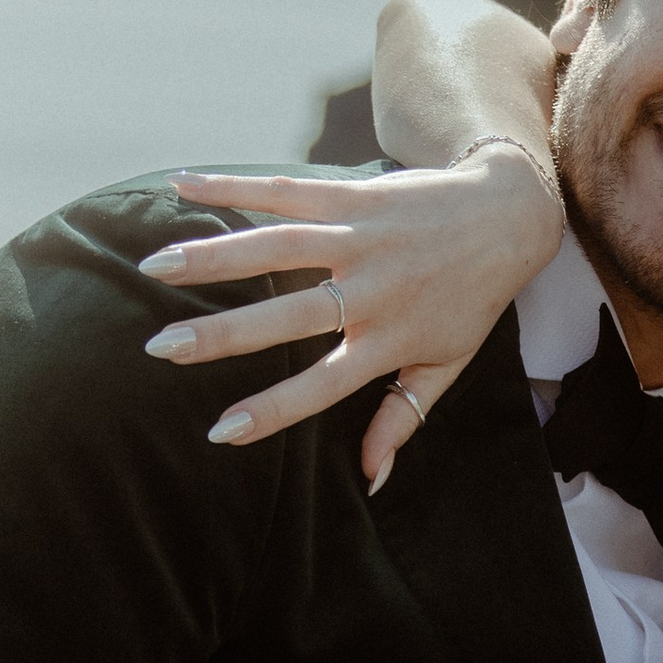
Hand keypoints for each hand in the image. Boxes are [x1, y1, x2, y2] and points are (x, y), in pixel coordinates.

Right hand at [136, 153, 562, 489]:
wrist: (509, 214)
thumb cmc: (470, 300)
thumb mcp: (445, 366)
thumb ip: (402, 421)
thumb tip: (372, 480)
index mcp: (389, 340)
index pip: (322, 385)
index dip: (273, 410)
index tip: (220, 432)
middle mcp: (372, 289)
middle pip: (288, 316)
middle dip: (222, 333)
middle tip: (162, 348)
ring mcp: (360, 237)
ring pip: (277, 246)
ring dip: (212, 256)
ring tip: (153, 265)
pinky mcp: (353, 193)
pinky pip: (285, 190)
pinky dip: (231, 186)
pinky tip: (178, 182)